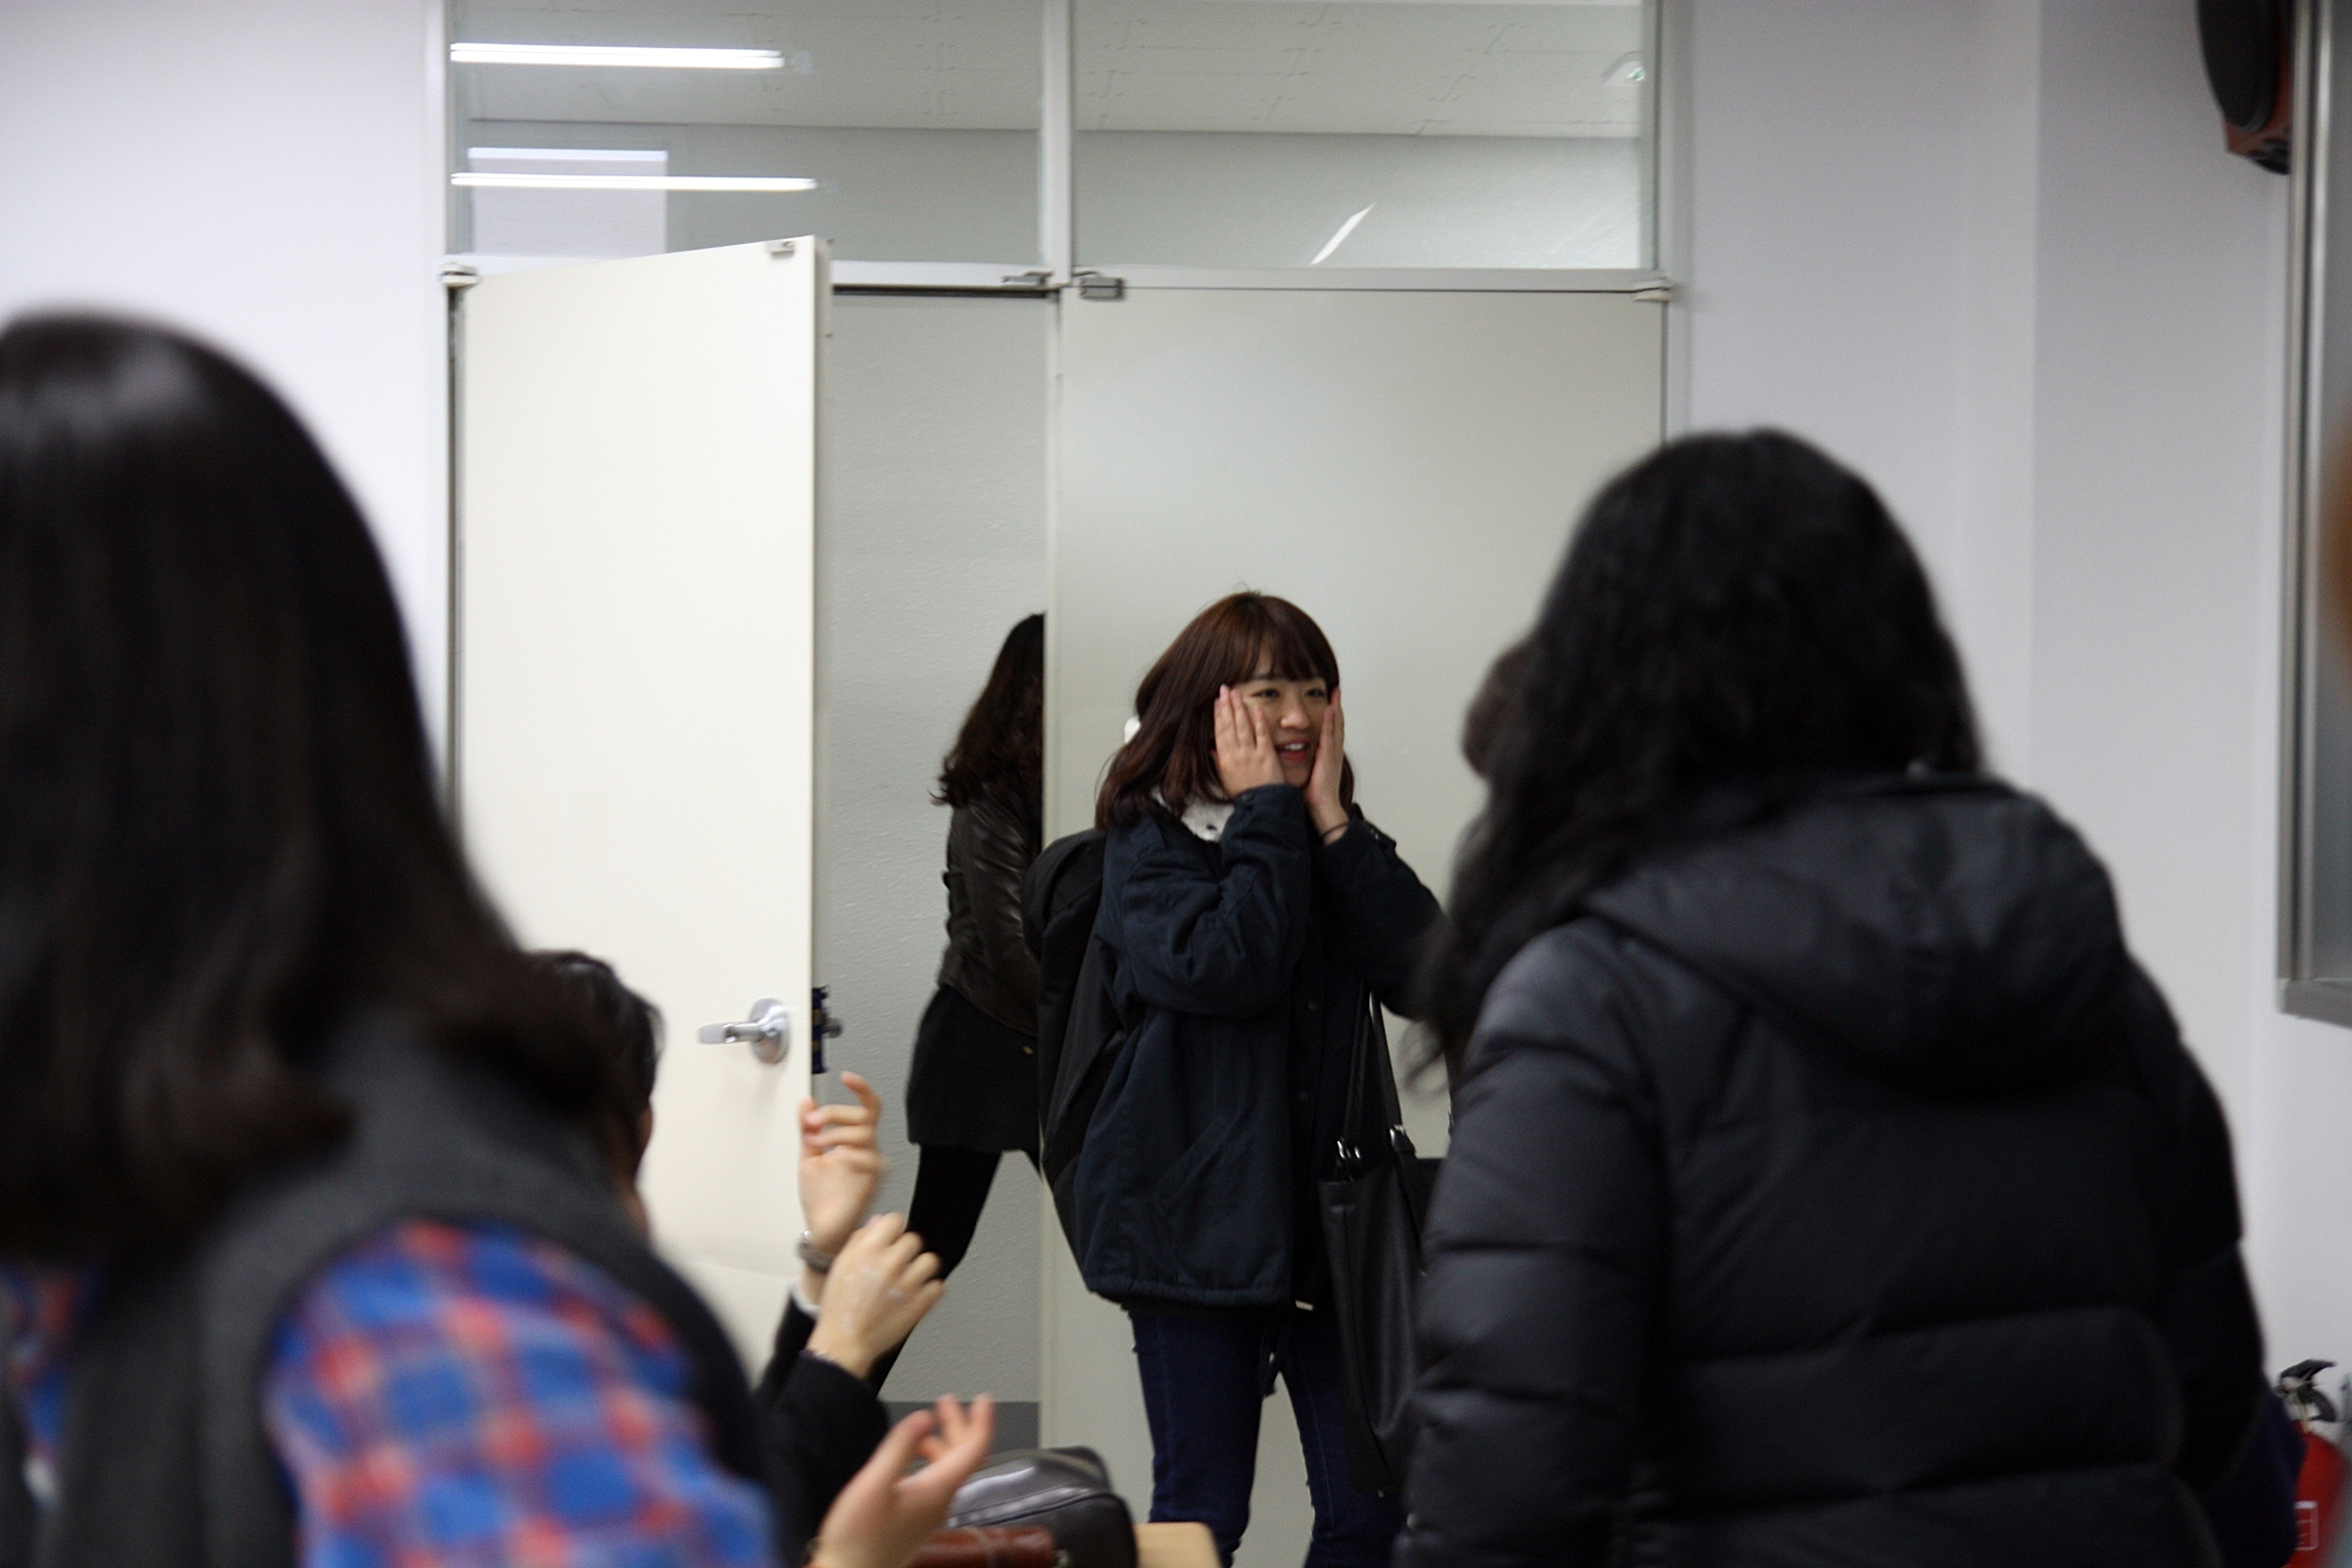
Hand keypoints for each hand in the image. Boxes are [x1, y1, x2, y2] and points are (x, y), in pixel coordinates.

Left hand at [802, 1071, 885, 1259]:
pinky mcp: (870, 1181)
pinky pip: (870, 1160)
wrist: (821, 1228)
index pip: (865, 1108)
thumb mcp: (807, 1157)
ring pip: (865, 1134)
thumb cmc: (820, 1198)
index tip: (846, 1077)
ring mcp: (868, 1165)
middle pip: (865, 1116)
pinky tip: (835, 1159)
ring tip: (816, 1144)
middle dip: (836, 1113)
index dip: (861, 1089)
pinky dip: (851, 1154)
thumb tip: (806, 1102)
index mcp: (851, 1140)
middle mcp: (863, 1149)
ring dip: (837, 1133)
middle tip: (812, 1123)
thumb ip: (807, 1129)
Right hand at [805, 1213, 945, 1378]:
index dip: (892, 1231)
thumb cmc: (840, 1307)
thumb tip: (878, 1223)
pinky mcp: (921, 1303)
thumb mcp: (841, 1265)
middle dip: (905, 1251)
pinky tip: (915, 1295)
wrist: (845, 1341)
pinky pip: (938, 1286)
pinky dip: (929, 1290)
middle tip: (896, 1265)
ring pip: (930, 1260)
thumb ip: (860, 1240)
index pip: (895, 1220)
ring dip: (921, 1269)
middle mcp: (890, 1262)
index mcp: (868, 1250)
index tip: (891, 1240)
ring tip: (909, 1280)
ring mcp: (908, 1283)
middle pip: (914, 1239)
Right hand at [811, 1396, 996, 1567]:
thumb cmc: (857, 1539)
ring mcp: (929, 1515)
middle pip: (962, 1458)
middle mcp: (939, 1503)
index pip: (974, 1450)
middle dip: (958, 1425)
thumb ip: (899, 1448)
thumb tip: (923, 1418)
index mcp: (937, 1491)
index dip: (982, 1421)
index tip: (985, 1399)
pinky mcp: (916, 1522)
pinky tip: (913, 1457)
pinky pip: (935, 1483)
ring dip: (943, 1442)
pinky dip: (931, 1460)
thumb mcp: (874, 1484)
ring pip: (948, 1470)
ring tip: (929, 1423)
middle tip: (949, 1401)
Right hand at [1213, 686, 1285, 797]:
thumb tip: (1212, 750)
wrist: (1261, 805)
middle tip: (1224, 689)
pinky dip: (1259, 721)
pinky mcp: (1266, 754)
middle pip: (1229, 725)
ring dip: (1239, 708)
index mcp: (1224, 759)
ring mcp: (1251, 753)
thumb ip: (1218, 763)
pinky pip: (1262, 734)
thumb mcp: (1225, 780)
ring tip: (1236, 693)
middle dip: (1226, 705)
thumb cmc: (1244, 795)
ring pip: (1243, 726)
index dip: (1218, 716)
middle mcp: (1236, 753)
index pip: (1219, 732)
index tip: (1216, 702)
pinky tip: (1256, 708)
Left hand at [1306, 687, 1347, 839]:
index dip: (1330, 715)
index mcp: (1327, 755)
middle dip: (1336, 706)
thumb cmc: (1313, 794)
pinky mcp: (1329, 757)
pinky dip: (1331, 722)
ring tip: (1335, 693)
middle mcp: (1333, 751)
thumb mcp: (1308, 774)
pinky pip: (1331, 735)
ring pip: (1336, 726)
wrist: (1322, 807)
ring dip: (1336, 708)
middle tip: (1336, 690)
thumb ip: (1304, 763)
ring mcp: (1333, 753)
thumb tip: (1292, 757)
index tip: (1329, 701)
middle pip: (1336, 724)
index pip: (1330, 730)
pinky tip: (1330, 710)